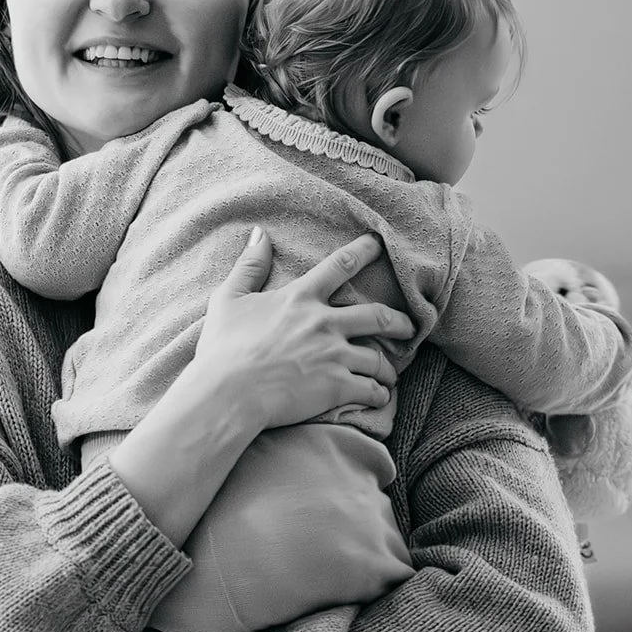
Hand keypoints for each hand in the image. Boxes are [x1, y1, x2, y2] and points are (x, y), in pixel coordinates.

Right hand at [194, 229, 414, 430]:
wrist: (227, 393)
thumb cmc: (222, 347)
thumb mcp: (228, 299)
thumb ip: (249, 266)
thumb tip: (260, 234)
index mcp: (300, 298)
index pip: (340, 266)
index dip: (364, 251)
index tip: (380, 244)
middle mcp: (324, 323)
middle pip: (377, 316)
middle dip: (399, 321)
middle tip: (409, 326)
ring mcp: (334, 356)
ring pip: (378, 358)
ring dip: (389, 367)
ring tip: (391, 374)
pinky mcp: (336, 387)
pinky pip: (371, 390)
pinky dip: (379, 393)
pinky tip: (379, 396)